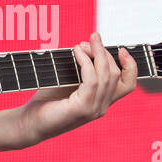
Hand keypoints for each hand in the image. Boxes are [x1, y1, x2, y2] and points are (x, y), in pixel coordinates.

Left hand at [17, 32, 136, 146]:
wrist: (30, 123)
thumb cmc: (46, 102)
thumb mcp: (67, 82)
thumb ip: (80, 70)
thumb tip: (85, 46)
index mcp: (101, 101)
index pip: (128, 84)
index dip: (131, 66)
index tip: (121, 49)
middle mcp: (101, 107)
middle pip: (116, 74)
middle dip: (105, 52)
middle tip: (92, 38)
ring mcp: (93, 110)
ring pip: (106, 75)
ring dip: (97, 53)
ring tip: (83, 42)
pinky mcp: (82, 109)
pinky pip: (91, 80)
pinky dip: (85, 62)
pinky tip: (75, 52)